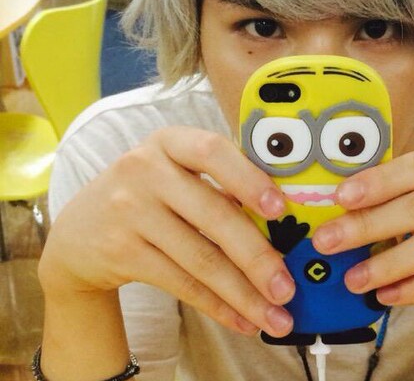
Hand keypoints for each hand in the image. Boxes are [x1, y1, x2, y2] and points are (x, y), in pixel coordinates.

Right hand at [39, 127, 295, 337]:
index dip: (249, 179)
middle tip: (287, 286)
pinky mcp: (120, 251)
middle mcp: (146, 170)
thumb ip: (219, 182)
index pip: (212, 151)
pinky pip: (180, 283)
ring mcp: (129, 211)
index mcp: (170, 142)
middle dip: (258, 256)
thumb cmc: (148, 193)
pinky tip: (241, 318)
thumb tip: (283, 221)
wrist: (79, 230)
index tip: (279, 208)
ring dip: (243, 293)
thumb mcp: (174, 170)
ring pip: (200, 258)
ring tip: (274, 315)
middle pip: (214, 215)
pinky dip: (216, 305)